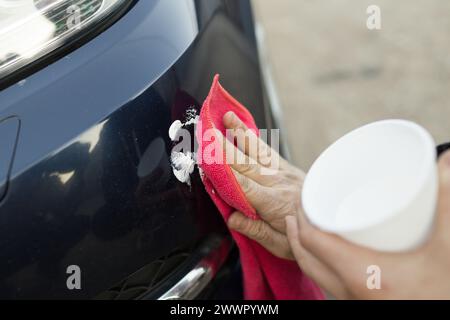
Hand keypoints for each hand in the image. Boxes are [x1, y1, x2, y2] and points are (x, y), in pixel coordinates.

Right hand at [221, 111, 304, 259]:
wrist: (332, 224)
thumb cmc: (305, 236)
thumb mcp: (280, 245)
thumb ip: (255, 230)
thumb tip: (231, 218)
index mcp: (274, 204)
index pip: (244, 186)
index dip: (225, 172)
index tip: (209, 160)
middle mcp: (278, 183)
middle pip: (247, 163)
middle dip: (225, 147)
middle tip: (208, 133)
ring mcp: (283, 172)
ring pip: (258, 151)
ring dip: (241, 134)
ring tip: (227, 117)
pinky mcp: (286, 167)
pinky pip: (267, 150)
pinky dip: (253, 138)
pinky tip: (243, 129)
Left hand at [285, 150, 449, 298]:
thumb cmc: (446, 295)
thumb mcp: (446, 248)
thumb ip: (445, 204)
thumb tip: (446, 162)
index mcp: (359, 273)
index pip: (311, 241)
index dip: (300, 216)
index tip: (300, 197)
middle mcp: (348, 290)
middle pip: (305, 258)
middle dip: (297, 231)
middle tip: (299, 209)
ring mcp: (352, 302)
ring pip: (315, 273)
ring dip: (307, 249)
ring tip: (309, 228)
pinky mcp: (361, 305)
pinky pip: (328, 283)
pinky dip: (322, 265)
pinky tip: (335, 255)